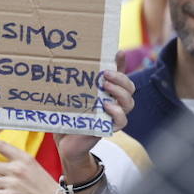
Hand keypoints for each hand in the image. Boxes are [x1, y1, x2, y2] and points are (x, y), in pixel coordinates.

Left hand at [56, 57, 135, 173]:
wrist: (64, 141)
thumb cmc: (68, 115)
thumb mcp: (71, 97)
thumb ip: (76, 84)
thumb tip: (71, 61)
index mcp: (107, 92)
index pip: (121, 76)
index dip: (122, 63)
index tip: (118, 52)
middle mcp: (114, 102)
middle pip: (129, 88)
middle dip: (120, 78)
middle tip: (105, 74)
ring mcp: (113, 116)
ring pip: (129, 103)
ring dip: (119, 93)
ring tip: (105, 86)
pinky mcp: (108, 129)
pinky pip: (122, 121)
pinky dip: (117, 113)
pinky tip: (107, 106)